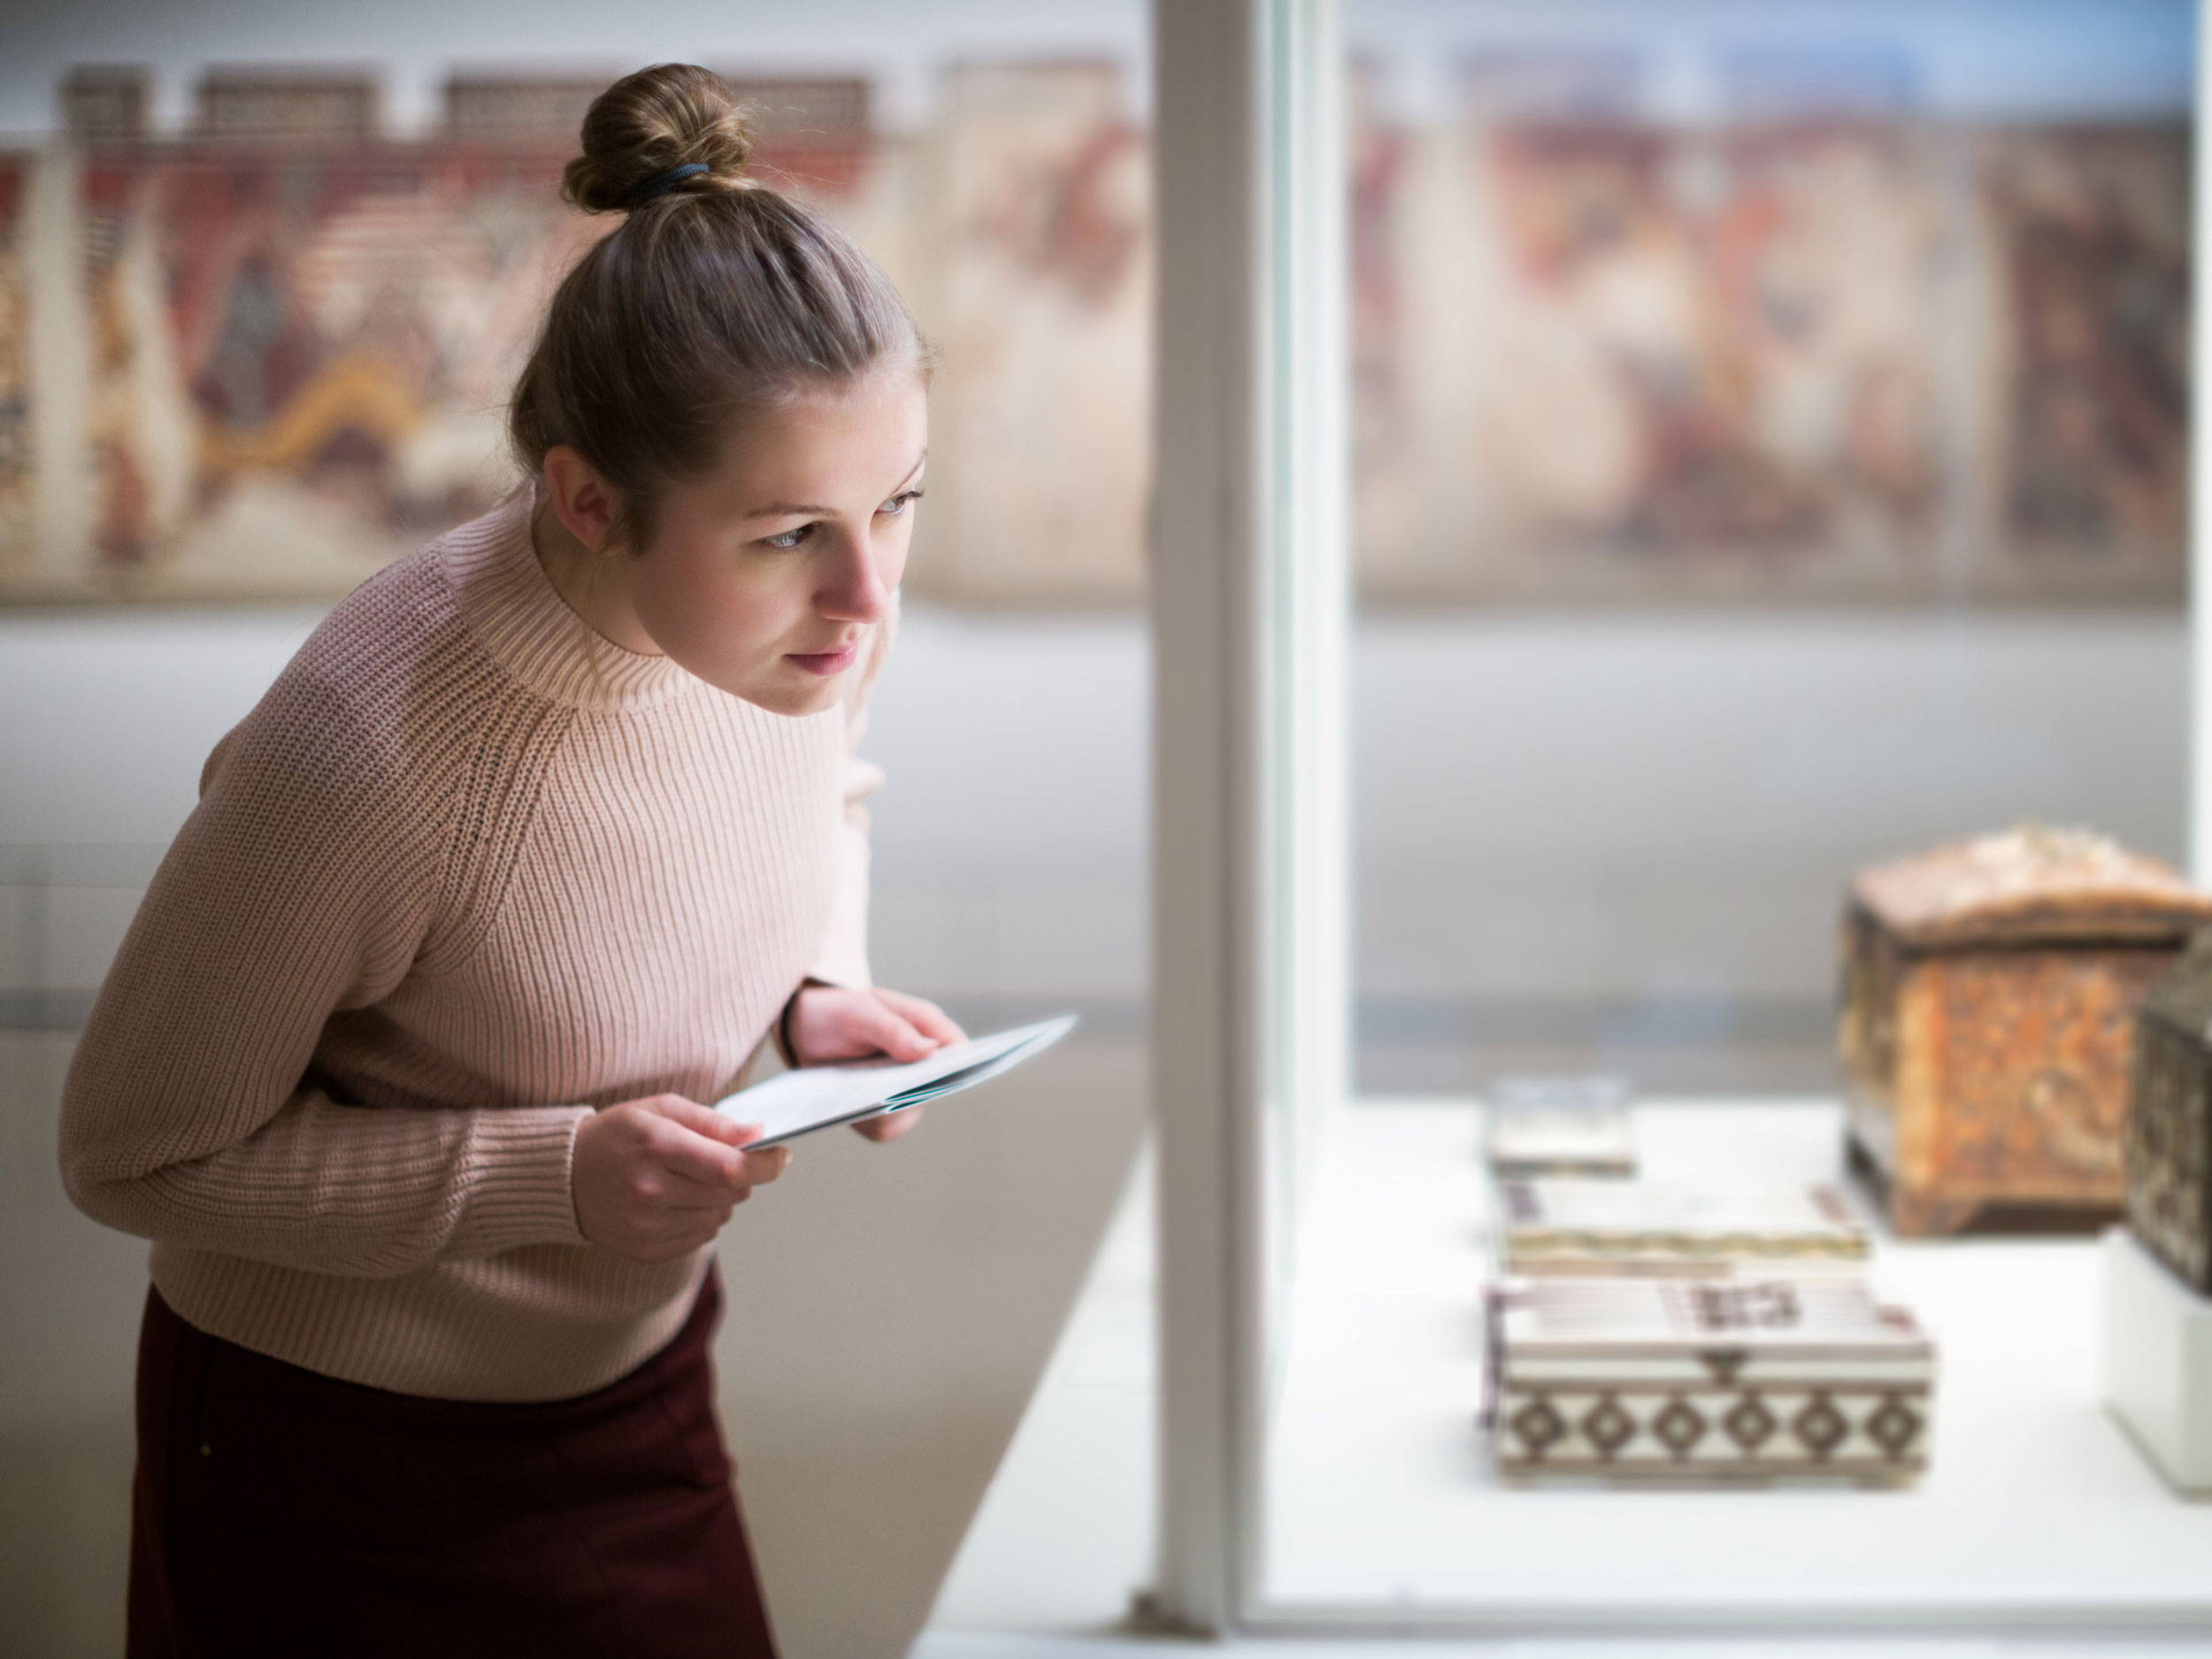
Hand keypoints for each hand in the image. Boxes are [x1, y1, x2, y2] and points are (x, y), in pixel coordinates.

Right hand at [572, 1094, 790, 1262]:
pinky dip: (702, 1217)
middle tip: (727, 1160)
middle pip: (731, 1193)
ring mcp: (647, 1226)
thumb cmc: (616, 1135)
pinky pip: (702, 1237)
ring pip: (721, 1216)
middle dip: (742, 1176)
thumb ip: (712, 1121)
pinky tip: (679, 1201)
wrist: (562, 1178)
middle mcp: (650, 1191)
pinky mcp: (647, 1250)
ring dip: (721, 1197)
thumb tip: (757, 1135)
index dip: (766, 1164)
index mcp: (656, 1147)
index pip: (730, 1167)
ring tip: (692, 1179)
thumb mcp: (660, 1109)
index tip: (781, 1155)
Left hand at [786, 985, 965, 1143]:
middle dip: (910, 1093)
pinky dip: (867, 1121)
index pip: (958, 1049)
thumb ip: (894, 1030)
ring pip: (910, 1113)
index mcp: (926, 1026)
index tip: (939, 1077)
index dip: (959, 1065)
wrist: (804, 1033)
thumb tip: (932, 1050)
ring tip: (857, 1095)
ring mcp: (905, 1088)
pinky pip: (886, 1128)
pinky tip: (848, 1106)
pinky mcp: (885, 1112)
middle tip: (881, 1091)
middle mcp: (922, 1061)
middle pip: (937, 1088)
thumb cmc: (838, 1014)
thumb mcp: (860, 1012)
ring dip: (885, 1110)